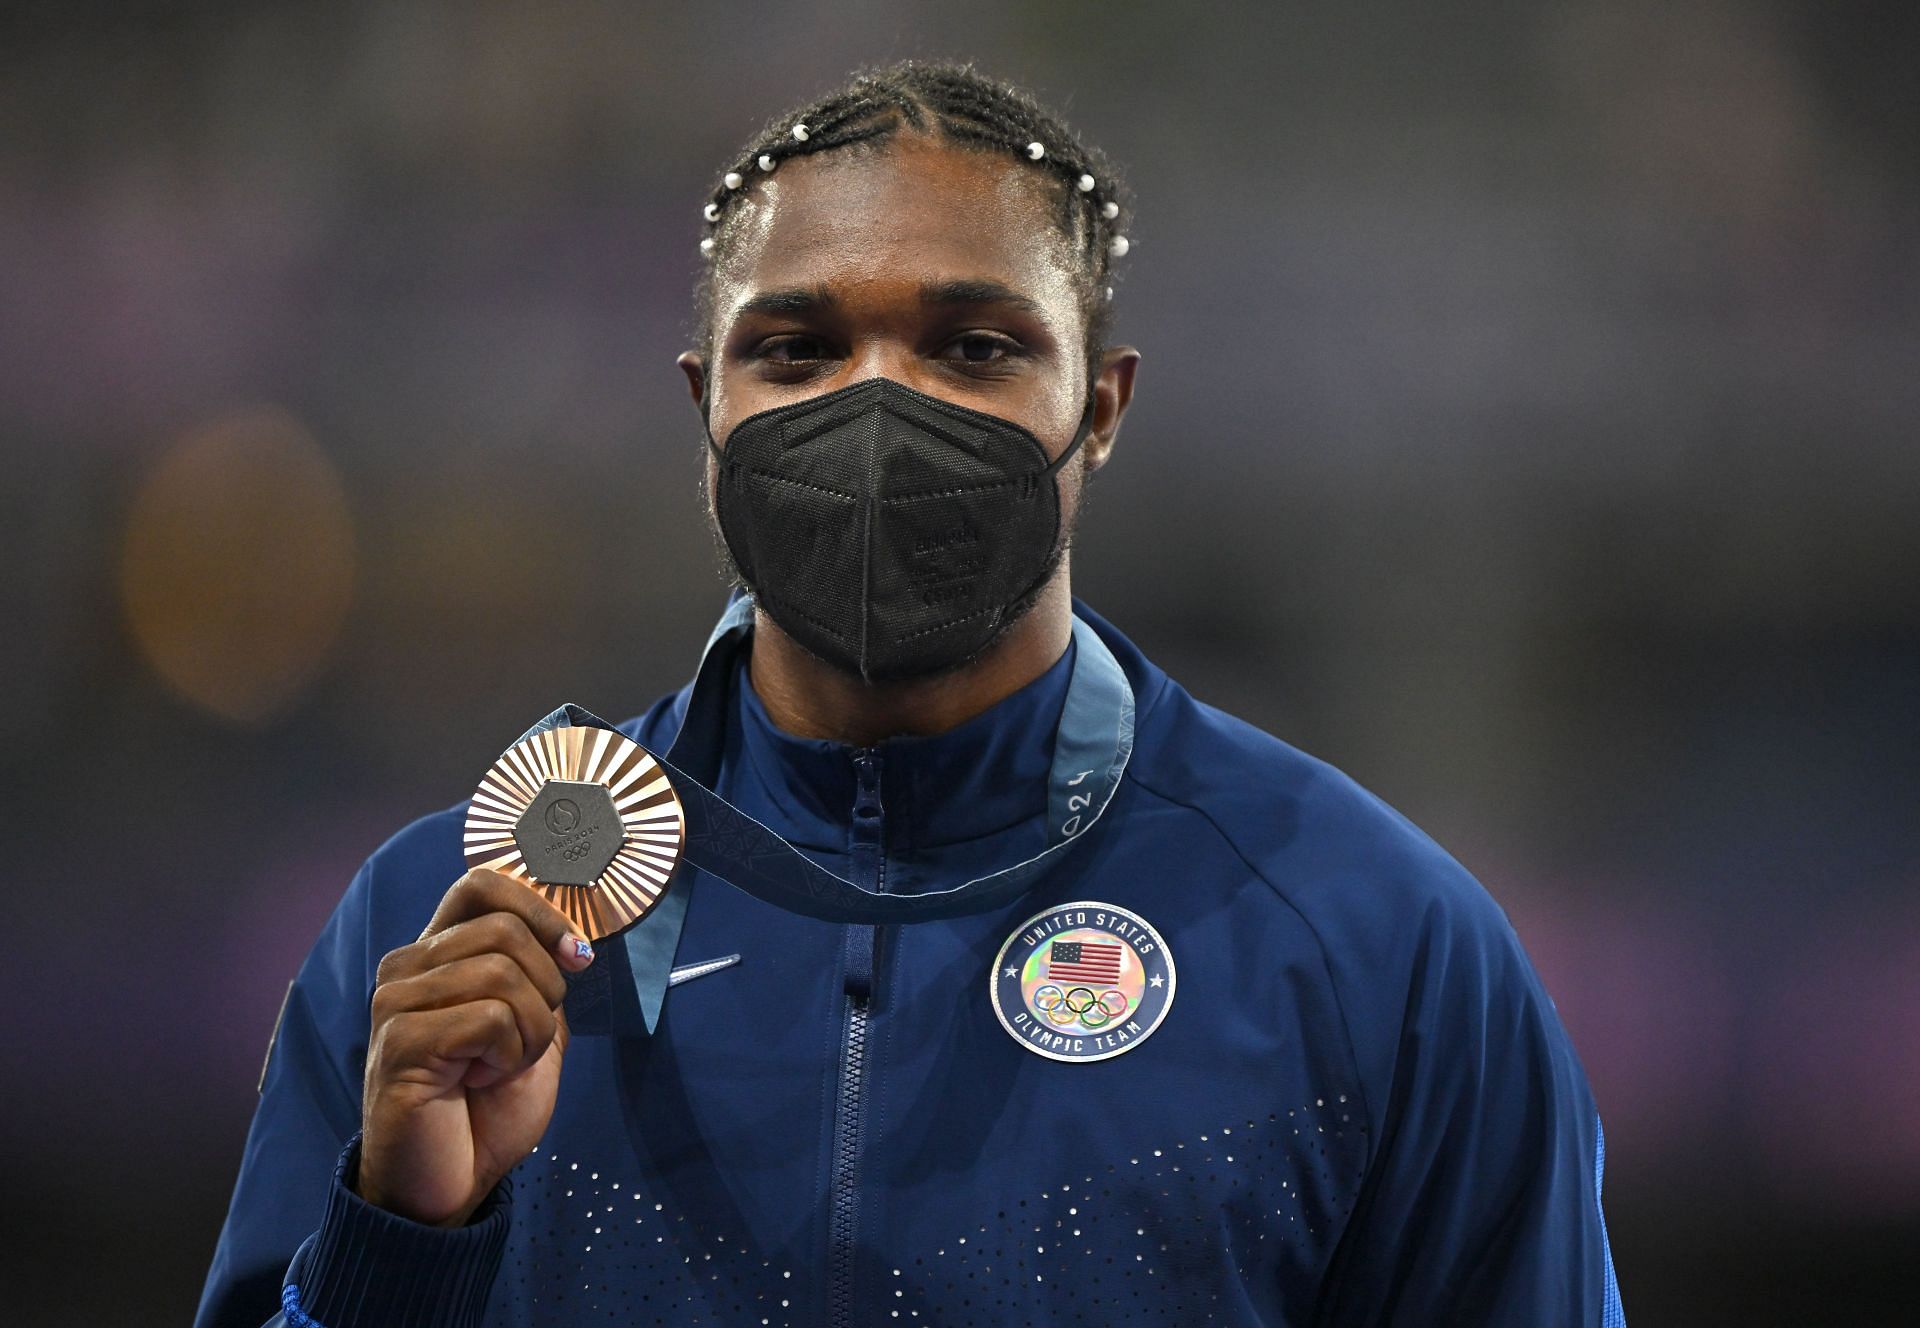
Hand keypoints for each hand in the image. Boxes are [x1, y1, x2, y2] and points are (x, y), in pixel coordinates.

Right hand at [356, 869, 594, 1225]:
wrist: (452, 1183)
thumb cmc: (487, 1109)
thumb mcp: (532, 1028)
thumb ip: (542, 976)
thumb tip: (571, 938)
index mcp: (437, 953)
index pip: (483, 885)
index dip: (542, 910)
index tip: (576, 956)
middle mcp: (407, 967)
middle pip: (506, 929)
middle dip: (546, 989)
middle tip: (524, 1043)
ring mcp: (395, 1002)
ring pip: (503, 973)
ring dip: (529, 1031)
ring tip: (499, 1067)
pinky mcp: (399, 1041)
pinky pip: (490, 1017)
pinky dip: (509, 1054)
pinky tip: (479, 1081)